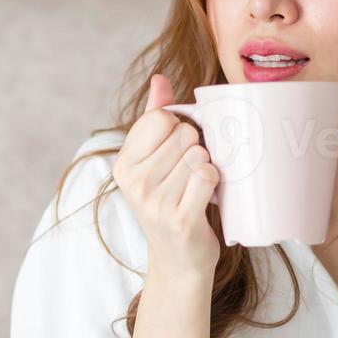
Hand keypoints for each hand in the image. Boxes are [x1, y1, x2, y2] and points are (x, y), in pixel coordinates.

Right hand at [112, 73, 221, 279]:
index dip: (178, 128)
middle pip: (184, 134)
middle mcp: (134, 182)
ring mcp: (155, 202)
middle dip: (195, 148)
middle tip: (188, 173)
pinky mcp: (180, 219)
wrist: (178, 259)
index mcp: (124, 163)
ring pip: (199, 155)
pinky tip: (205, 198)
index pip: (161, 118)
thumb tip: (159, 79)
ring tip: (195, 188)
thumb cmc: (170, 201)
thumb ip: (154, 116)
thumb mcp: (154, 160)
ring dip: (206, 168)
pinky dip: (214, 184)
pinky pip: (208, 177)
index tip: (176, 150)